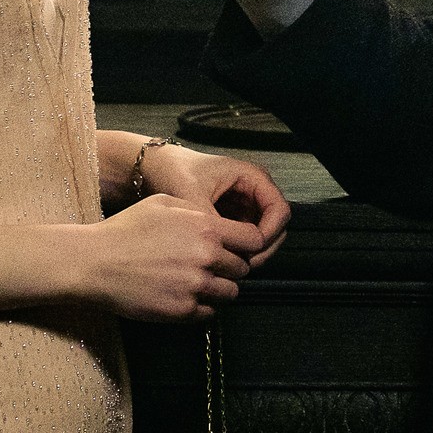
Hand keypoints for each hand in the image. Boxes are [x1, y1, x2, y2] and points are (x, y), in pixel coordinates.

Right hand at [72, 194, 264, 322]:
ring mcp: (195, 287)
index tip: (238, 248)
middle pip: (242, 269)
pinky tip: (185, 295)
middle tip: (212, 265)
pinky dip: (202, 306)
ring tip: (198, 281)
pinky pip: (210, 312)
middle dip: (231, 267)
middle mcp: (206, 257)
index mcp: (206, 227)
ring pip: (230, 293)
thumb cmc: (126, 229)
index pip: (254, 240)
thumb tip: (219, 220)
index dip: (248, 244)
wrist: (95, 262)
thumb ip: (198, 210)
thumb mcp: (164, 202)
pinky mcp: (182, 311)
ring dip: (219, 288)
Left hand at [139, 144, 291, 269]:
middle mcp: (251, 190)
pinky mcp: (232, 216)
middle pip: (275, 226)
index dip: (270, 233)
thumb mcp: (194, 198)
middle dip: (263, 247)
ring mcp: (243, 204)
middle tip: (245, 263)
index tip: (253, 249)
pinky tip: (223, 257)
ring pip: (261, 235)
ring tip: (232, 263)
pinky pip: (244, 238)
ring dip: (251, 251)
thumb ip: (214, 224)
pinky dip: (238, 249)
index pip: (279, 210)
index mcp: (251, 177)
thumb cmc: (173, 171)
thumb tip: (228, 249)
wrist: (153, 169)